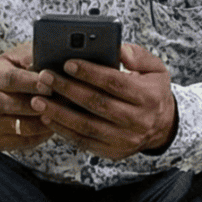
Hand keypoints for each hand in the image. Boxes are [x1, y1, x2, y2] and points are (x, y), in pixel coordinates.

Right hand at [0, 43, 57, 151]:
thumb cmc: (10, 74)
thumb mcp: (18, 58)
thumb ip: (34, 57)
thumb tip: (56, 56)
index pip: (12, 79)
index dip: (33, 83)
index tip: (51, 84)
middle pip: (20, 105)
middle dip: (46, 104)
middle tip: (69, 101)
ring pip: (25, 126)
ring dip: (48, 121)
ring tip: (67, 114)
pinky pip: (26, 140)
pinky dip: (43, 134)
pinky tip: (54, 124)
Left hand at [30, 42, 176, 160]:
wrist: (163, 127)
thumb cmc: (153, 92)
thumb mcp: (156, 69)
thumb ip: (138, 55)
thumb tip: (117, 49)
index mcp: (148, 97)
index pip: (115, 82)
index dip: (90, 73)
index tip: (68, 63)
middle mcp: (138, 121)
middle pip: (97, 104)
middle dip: (67, 89)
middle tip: (44, 77)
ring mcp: (124, 139)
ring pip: (86, 126)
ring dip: (59, 113)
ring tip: (38, 100)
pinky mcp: (112, 152)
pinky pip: (83, 141)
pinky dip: (63, 130)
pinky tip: (47, 118)